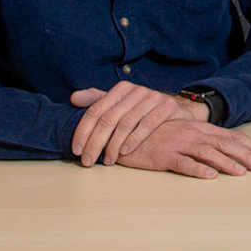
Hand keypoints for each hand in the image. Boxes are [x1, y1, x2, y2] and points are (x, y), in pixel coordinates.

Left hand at [70, 81, 205, 165]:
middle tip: (87, 161)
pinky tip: (124, 151)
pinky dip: (134, 139)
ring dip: (113, 145)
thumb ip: (97, 101)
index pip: (95, 110)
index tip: (76, 150)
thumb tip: (73, 98)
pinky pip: (147, 124)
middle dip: (95, 142)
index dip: (83, 131)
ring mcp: (153, 97)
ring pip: (126, 123)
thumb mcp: (120, 105)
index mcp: (121, 89)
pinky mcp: (167, 106)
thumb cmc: (143, 111)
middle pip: (109, 119)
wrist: (177, 110)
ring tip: (107, 161)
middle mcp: (136, 90)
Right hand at [112, 118, 250, 178]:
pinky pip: (182, 163)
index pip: (232, 137)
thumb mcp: (183, 134)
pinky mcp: (163, 155)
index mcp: (200, 129)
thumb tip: (228, 151)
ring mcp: (178, 143)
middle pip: (226, 144)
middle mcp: (193, 134)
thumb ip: (203, 140)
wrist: (124, 132)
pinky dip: (197, 169)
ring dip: (227, 163)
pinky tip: (210, 176)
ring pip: (208, 153)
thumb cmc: (157, 135)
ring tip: (242, 173)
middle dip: (247, 155)